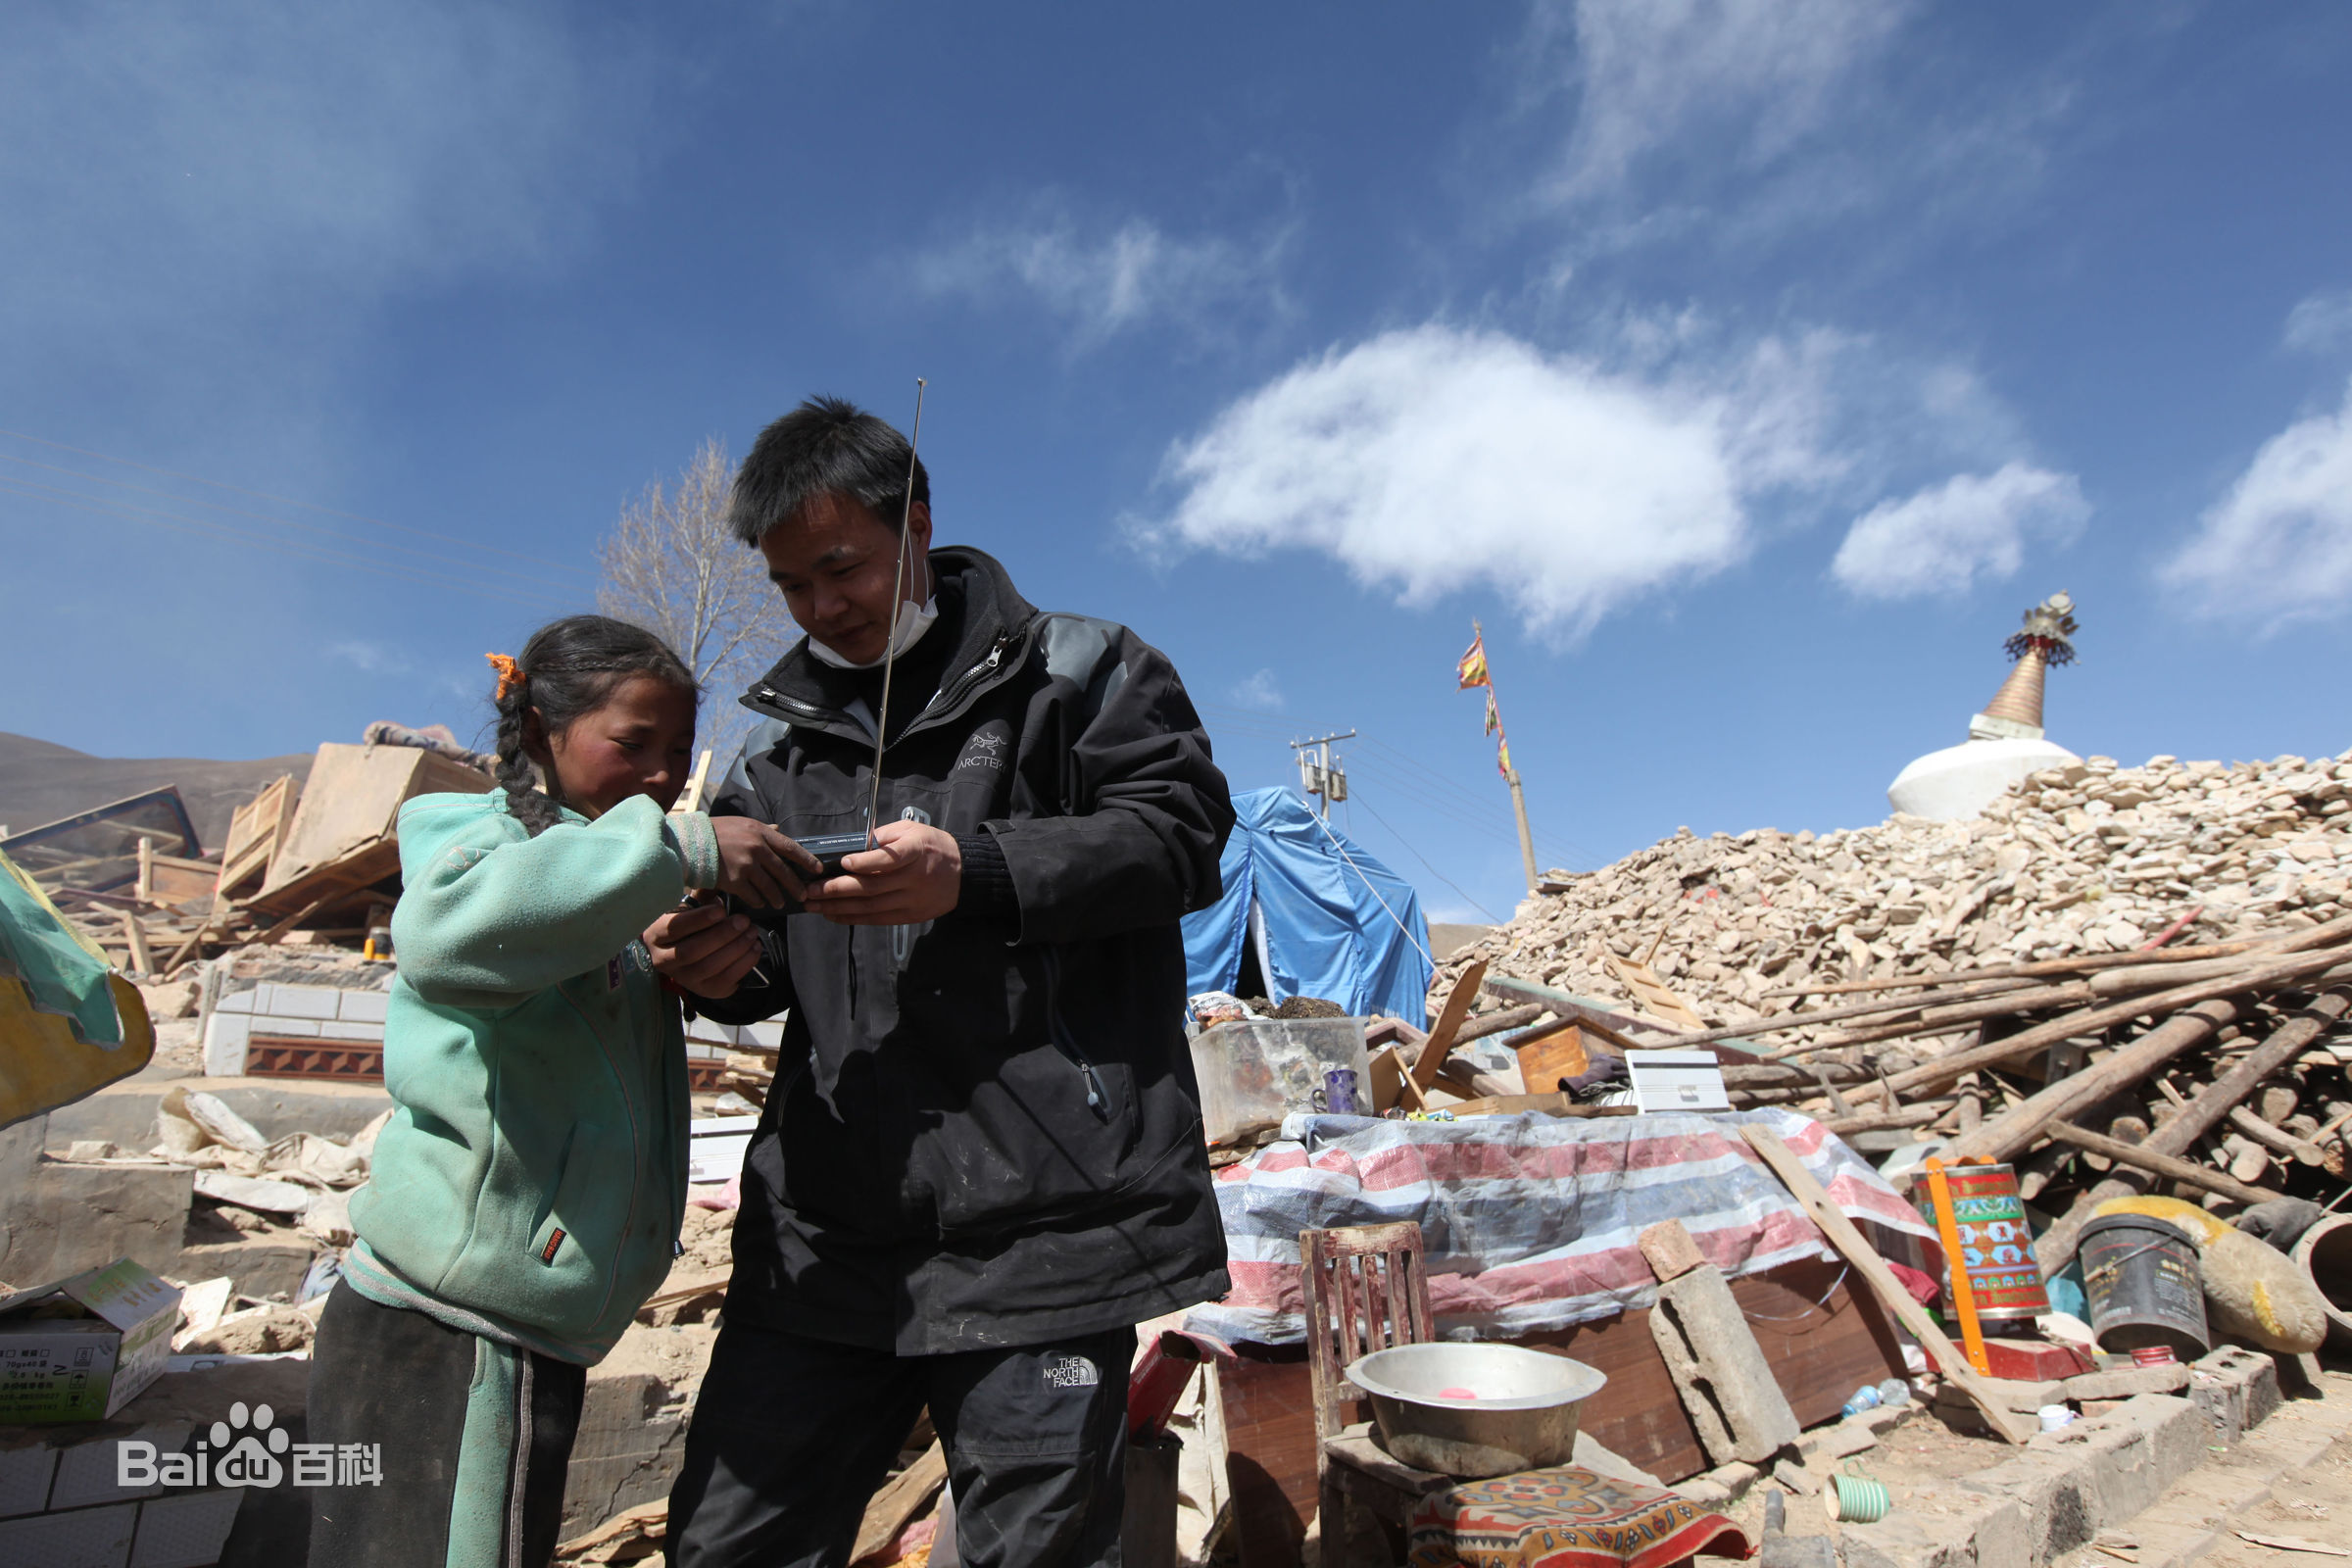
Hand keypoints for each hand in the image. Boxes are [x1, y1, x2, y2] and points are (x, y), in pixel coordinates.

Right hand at [644, 900, 766, 997]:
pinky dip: (744, 964)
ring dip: (736, 949)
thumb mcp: (688, 908)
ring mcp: (684, 979)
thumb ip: (701, 897)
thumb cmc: (689, 925)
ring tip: (752, 933)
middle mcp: (665, 961)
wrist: (687, 956)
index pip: (674, 928)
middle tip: (744, 921)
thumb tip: (718, 883)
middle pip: (692, 951)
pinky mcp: (704, 990)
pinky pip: (725, 981)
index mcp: (657, 935)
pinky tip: (755, 948)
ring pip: (708, 967)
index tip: (721, 910)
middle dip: (722, 935)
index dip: (699, 919)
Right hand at [710, 817, 818, 907]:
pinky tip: (760, 904)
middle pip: (783, 871)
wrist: (689, 843)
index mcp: (760, 832)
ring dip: (777, 897)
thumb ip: (761, 830)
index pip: (790, 847)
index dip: (807, 859)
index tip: (817, 869)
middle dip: (796, 885)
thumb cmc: (714, 832)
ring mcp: (746, 866)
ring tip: (780, 903)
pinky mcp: (735, 881)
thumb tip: (778, 830)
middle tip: (803, 894)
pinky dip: (759, 901)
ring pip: (770, 886)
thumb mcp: (741, 823)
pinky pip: (753, 895)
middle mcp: (756, 848)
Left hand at [803, 821, 961, 925]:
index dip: (865, 861)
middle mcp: (914, 878)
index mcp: (916, 851)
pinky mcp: (910, 915)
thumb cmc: (933, 846)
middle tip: (811, 890)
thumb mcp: (912, 830)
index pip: (890, 858)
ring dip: (839, 907)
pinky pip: (877, 919)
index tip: (842, 861)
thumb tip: (852, 848)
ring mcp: (912, 900)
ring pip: (870, 907)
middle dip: (837, 889)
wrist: (965, 873)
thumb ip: (883, 837)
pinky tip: (834, 915)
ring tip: (814, 905)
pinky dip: (853, 918)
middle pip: (872, 887)